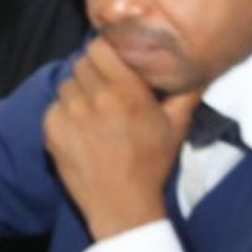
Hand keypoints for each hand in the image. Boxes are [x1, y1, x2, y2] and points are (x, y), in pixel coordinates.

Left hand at [43, 37, 200, 241]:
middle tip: (104, 87)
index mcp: (127, 92)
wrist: (121, 203)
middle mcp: (96, 99)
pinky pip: (53, 107)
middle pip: (81, 64)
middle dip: (93, 71)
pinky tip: (80, 128)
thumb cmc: (152, 163)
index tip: (111, 60)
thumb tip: (199, 67)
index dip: (103, 51)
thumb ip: (187, 92)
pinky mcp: (52, 131)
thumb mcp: (176, 125)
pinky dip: (63, 113)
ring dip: (78, 91)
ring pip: (66, 84)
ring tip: (93, 110)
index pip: (99, 48)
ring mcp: (70, 115)